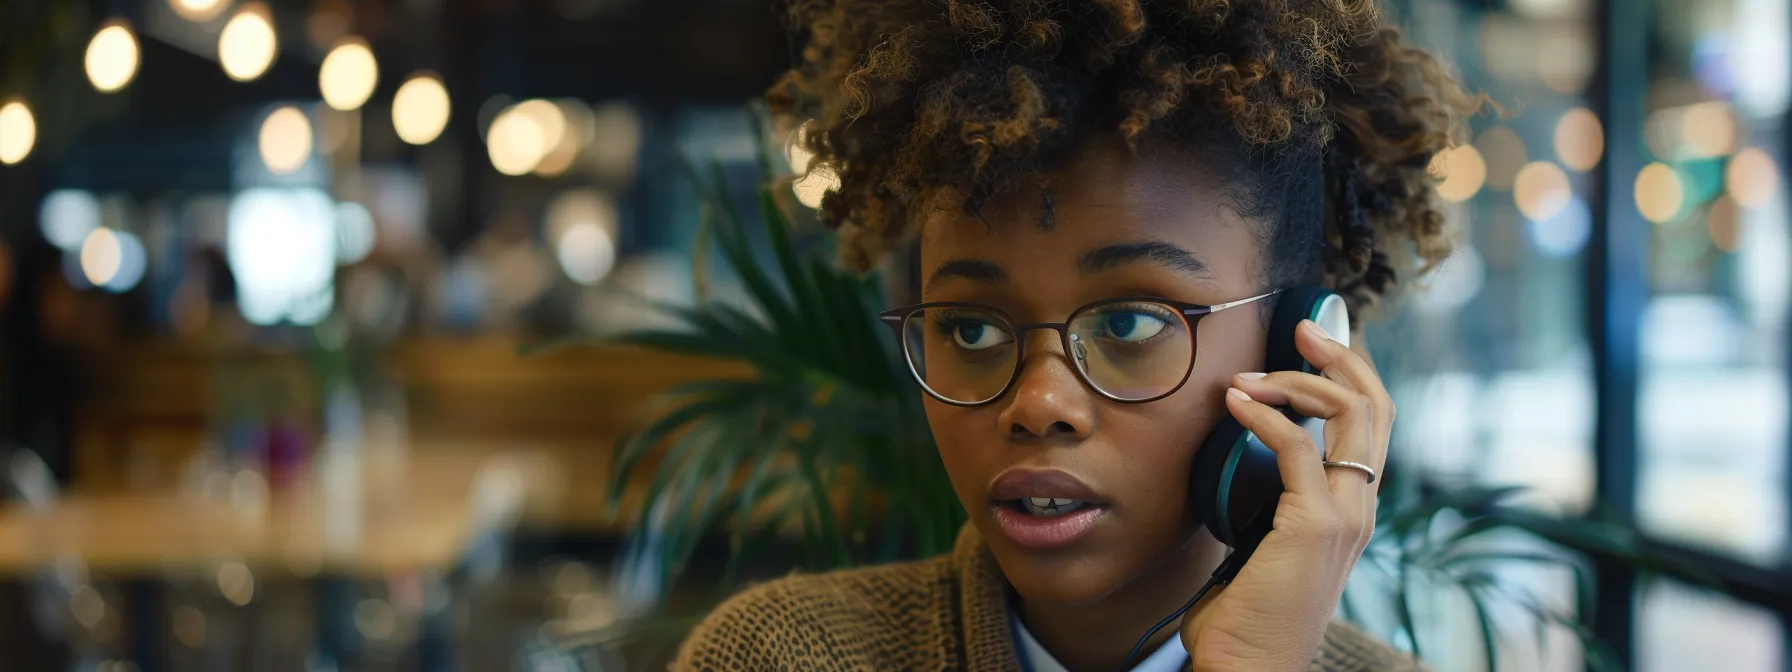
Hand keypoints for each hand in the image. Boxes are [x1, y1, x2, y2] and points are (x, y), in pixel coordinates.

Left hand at [1179, 319, 1393, 671]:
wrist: (1250, 669)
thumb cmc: (1245, 615)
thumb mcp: (1260, 543)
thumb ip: (1266, 501)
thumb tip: (1236, 454)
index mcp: (1354, 510)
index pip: (1374, 425)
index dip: (1351, 375)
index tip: (1309, 346)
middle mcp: (1362, 508)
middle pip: (1377, 407)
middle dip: (1342, 356)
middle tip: (1300, 328)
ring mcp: (1345, 516)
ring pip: (1350, 415)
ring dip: (1299, 380)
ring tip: (1251, 373)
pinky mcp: (1314, 524)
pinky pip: (1298, 446)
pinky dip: (1266, 413)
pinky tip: (1235, 403)